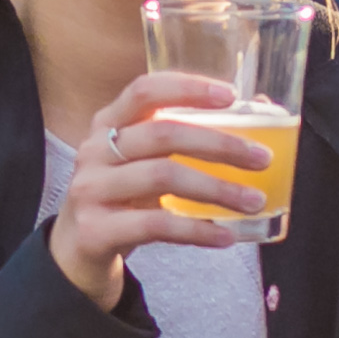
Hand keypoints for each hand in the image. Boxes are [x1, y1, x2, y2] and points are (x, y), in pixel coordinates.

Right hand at [46, 69, 269, 310]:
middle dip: (220, 144)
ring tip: (253, 201)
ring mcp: (91, 189)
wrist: (77, 249)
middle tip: (261, 158)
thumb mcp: (142, 161)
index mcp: (108, 123)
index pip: (145, 90)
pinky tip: (225, 236)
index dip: (188, 88)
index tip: (231, 95)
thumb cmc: (123, 196)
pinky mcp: (96, 229)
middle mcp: (94, 150)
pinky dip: (197, 231)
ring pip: (163, 177)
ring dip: (217, 189)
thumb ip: (182, 139)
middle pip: (163, 134)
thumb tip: (258, 114)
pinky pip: (156, 226)